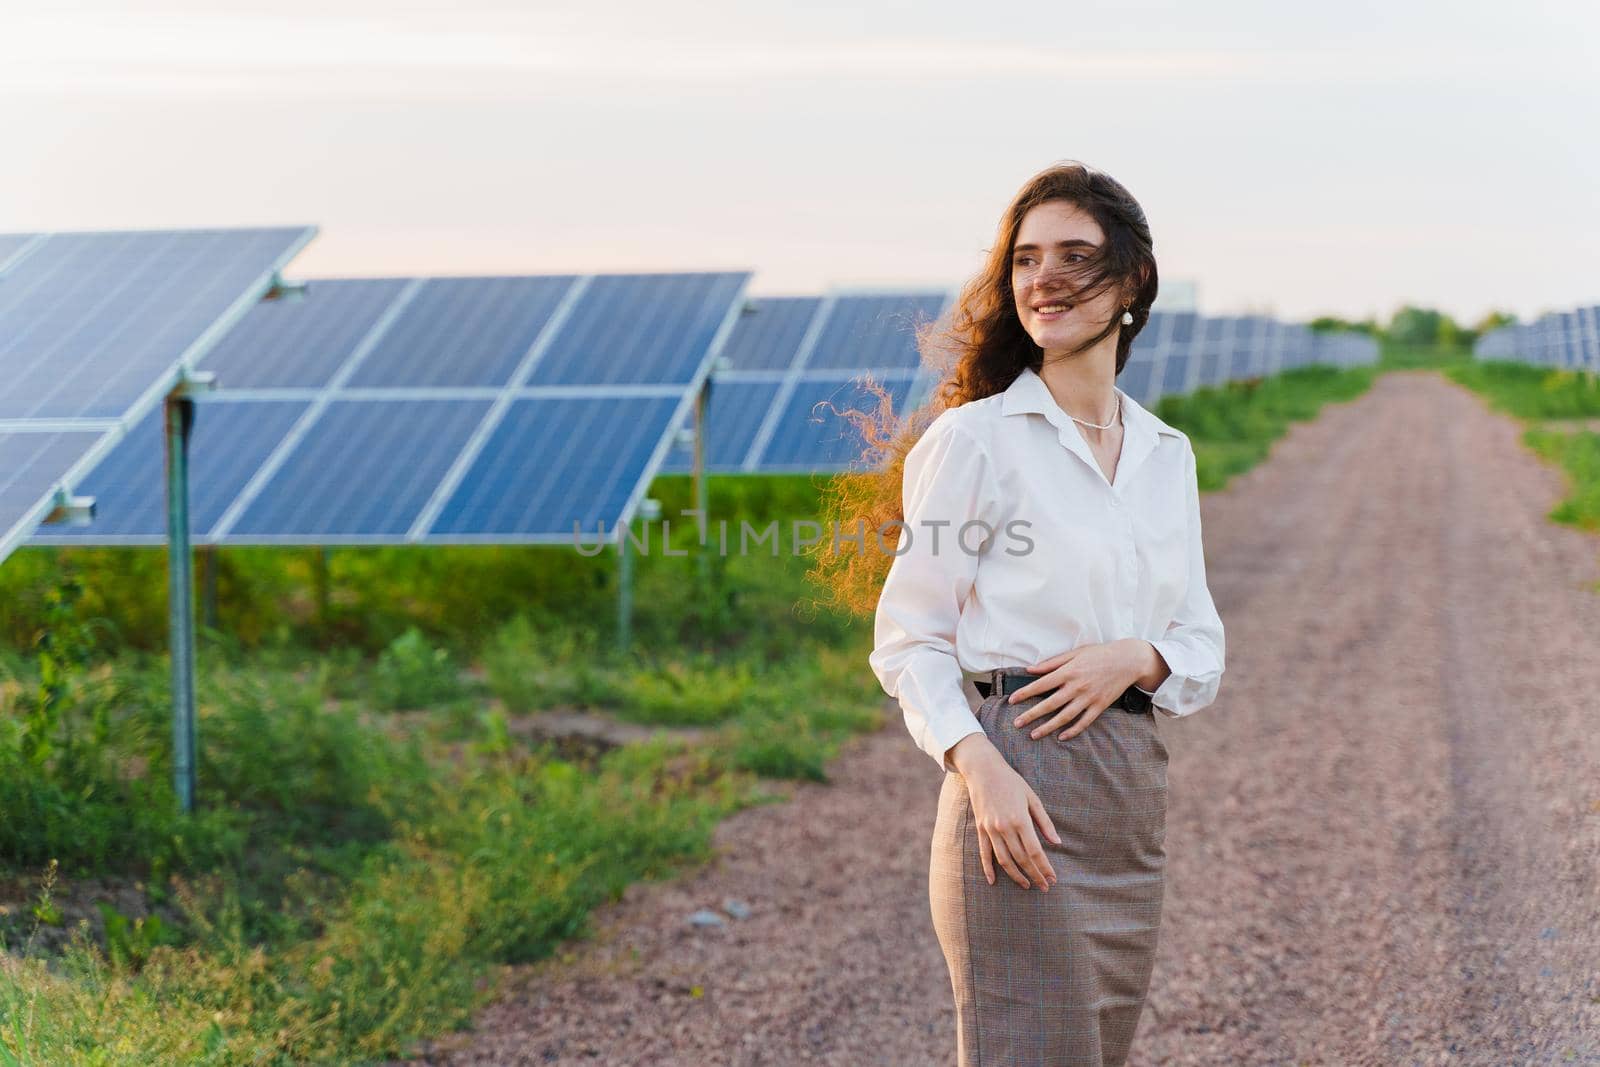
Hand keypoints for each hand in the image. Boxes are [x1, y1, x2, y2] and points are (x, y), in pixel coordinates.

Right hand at [959, 743, 1061, 889]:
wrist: (983, 770)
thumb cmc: (1012, 782)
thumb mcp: (1032, 798)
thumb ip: (1044, 822)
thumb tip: (1057, 842)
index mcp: (1021, 819)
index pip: (1035, 851)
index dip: (1044, 867)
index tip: (1052, 879)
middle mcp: (1005, 827)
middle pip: (1021, 859)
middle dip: (1034, 875)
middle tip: (1044, 887)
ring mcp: (991, 829)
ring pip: (1004, 860)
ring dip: (1016, 876)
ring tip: (1026, 886)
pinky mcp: (981, 829)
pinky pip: (984, 853)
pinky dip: (988, 869)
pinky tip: (993, 881)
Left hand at [1006, 639, 1147, 741]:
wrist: (1127, 661)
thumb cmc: (1099, 654)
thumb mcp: (1075, 653)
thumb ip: (1052, 662)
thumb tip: (1030, 669)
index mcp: (1068, 672)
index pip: (1041, 684)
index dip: (1025, 693)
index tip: (1011, 701)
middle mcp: (1077, 687)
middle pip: (1050, 704)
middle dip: (1031, 715)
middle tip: (1017, 723)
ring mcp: (1088, 698)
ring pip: (1064, 717)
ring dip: (1048, 727)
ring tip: (1033, 735)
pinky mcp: (1100, 706)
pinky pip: (1084, 722)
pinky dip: (1072, 730)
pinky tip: (1061, 737)